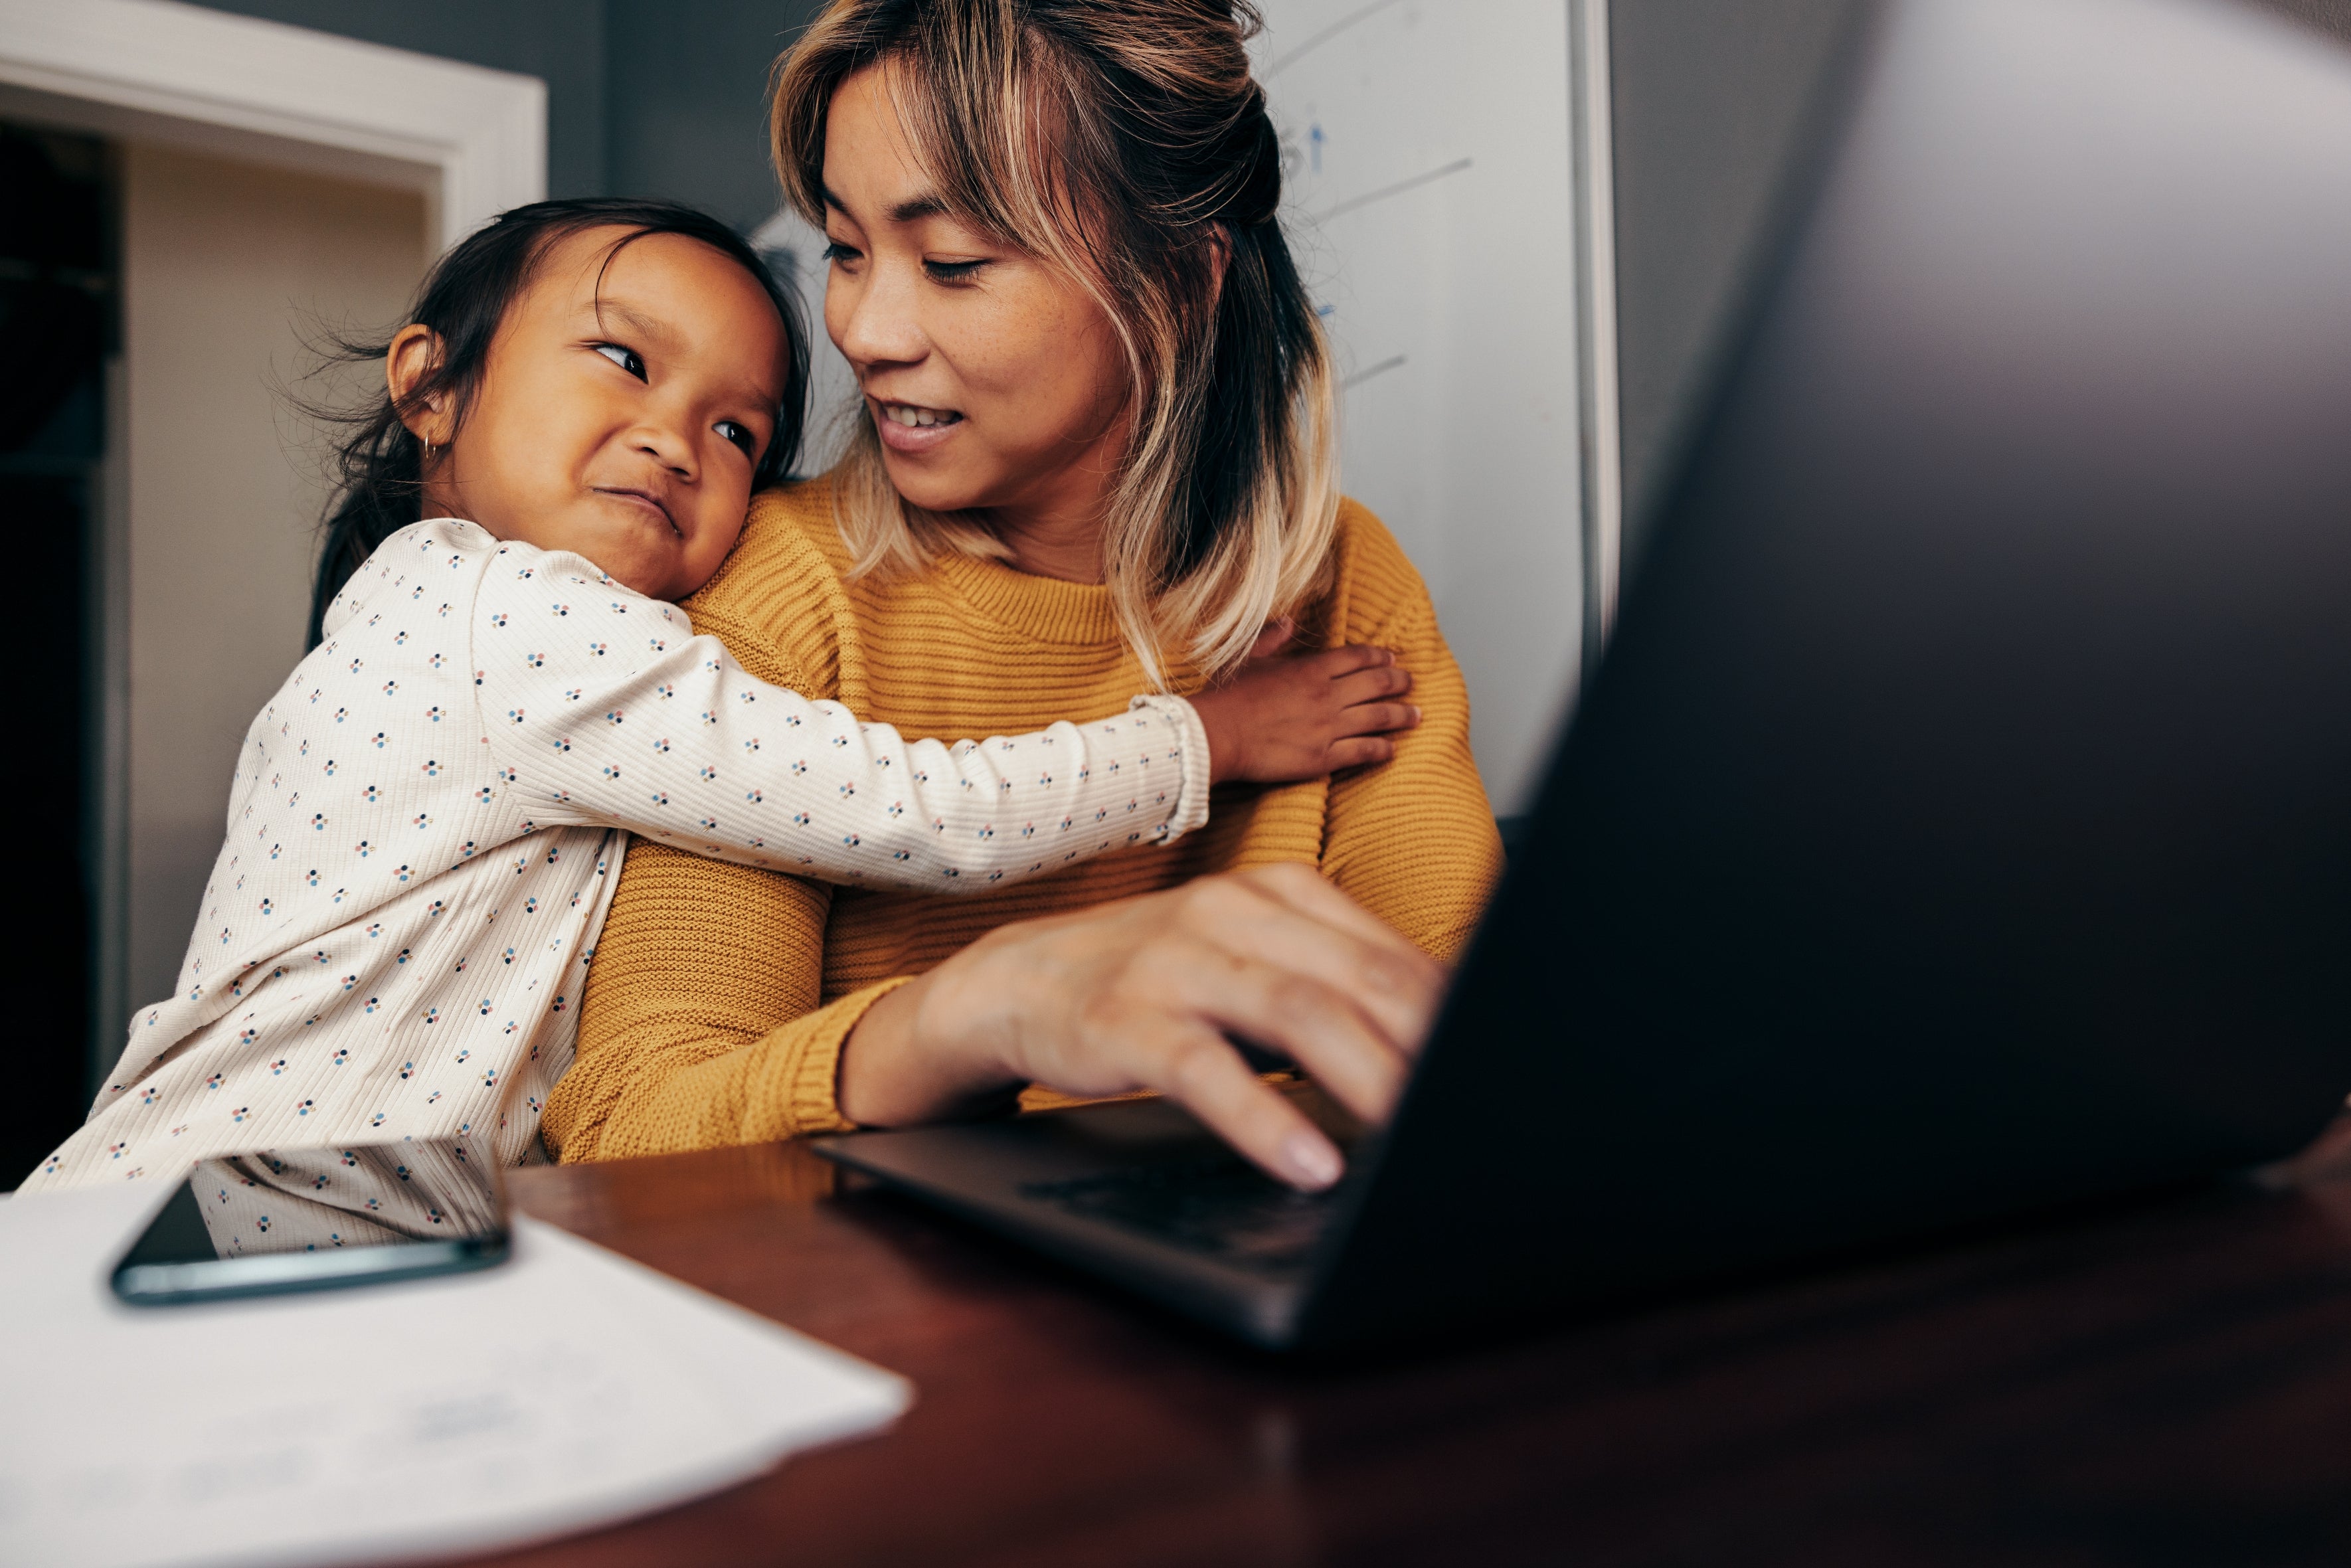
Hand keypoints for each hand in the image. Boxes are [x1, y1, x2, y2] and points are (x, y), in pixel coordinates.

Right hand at [836, 864, 1446, 1188]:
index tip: (1501, 1064)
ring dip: (1366, 1076)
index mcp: (1279, 893)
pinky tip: (1308, 1160)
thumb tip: (1442, 1040)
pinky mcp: (1126, 1018)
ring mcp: (1178, 962)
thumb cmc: (1159, 980)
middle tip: (1479, 1103)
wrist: (1018, 979)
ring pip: (1296, 1011)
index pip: (1391, 952)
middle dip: (1431, 1044)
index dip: (1453, 1013)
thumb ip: (1334, 985)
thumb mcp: (1252, 963)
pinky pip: (1205, 1069)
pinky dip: (1262, 1119)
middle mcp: (1234, 915)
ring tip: (1415, 1132)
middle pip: (1359, 977)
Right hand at [1190, 621, 1418, 784]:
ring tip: (1417, 715)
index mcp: (1311, 668)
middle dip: (1400, 682)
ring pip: (1378, 717)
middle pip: (1377, 684)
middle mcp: (1327, 695)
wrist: (1217, 734)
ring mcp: (1328, 726)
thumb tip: (1289, 622)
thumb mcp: (1249, 657)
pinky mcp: (1323, 757)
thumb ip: (1273, 638)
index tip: (1393, 659)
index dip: (1380, 657)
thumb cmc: (1227, 696)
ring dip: (1402, 715)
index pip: (1357, 658)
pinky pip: (1364, 751)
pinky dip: (1383, 750)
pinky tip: (1393, 750)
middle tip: (1412, 683)